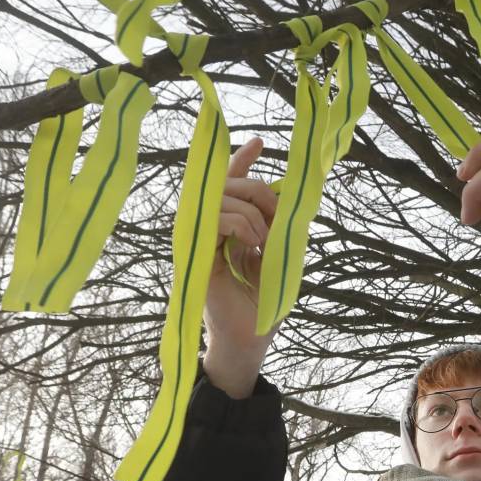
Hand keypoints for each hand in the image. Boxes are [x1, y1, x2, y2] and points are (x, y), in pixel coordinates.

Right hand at [203, 137, 279, 397]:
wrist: (250, 338)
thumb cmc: (262, 302)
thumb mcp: (278, 255)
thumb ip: (276, 225)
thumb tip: (284, 194)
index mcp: (228, 227)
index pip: (232, 184)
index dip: (243, 160)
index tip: (261, 142)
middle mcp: (209, 228)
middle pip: (232, 184)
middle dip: (261, 192)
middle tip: (277, 220)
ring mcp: (200, 238)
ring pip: (225, 197)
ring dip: (253, 214)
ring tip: (262, 242)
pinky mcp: (196, 251)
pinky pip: (216, 217)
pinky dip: (240, 223)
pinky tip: (251, 243)